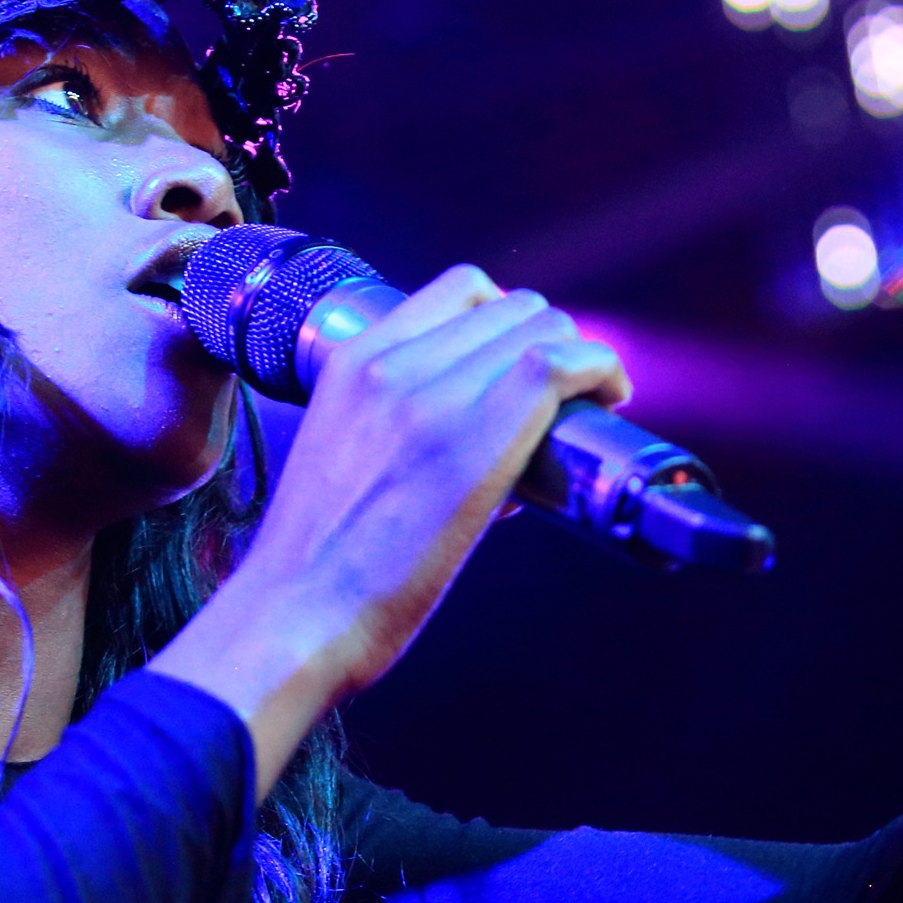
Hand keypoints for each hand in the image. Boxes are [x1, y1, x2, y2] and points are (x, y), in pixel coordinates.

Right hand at [149, 265, 627, 791]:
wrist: (293, 615)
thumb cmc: (316, 565)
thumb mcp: (341, 454)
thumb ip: (397, 427)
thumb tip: (476, 439)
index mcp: (353, 361)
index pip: (459, 288)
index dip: (510, 317)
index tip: (526, 358)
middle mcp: (393, 363)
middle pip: (512, 304)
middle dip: (553, 340)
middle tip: (569, 393)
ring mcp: (433, 397)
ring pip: (543, 326)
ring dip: (582, 356)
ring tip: (592, 402)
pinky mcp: (474, 440)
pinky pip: (560, 365)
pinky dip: (600, 371)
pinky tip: (608, 400)